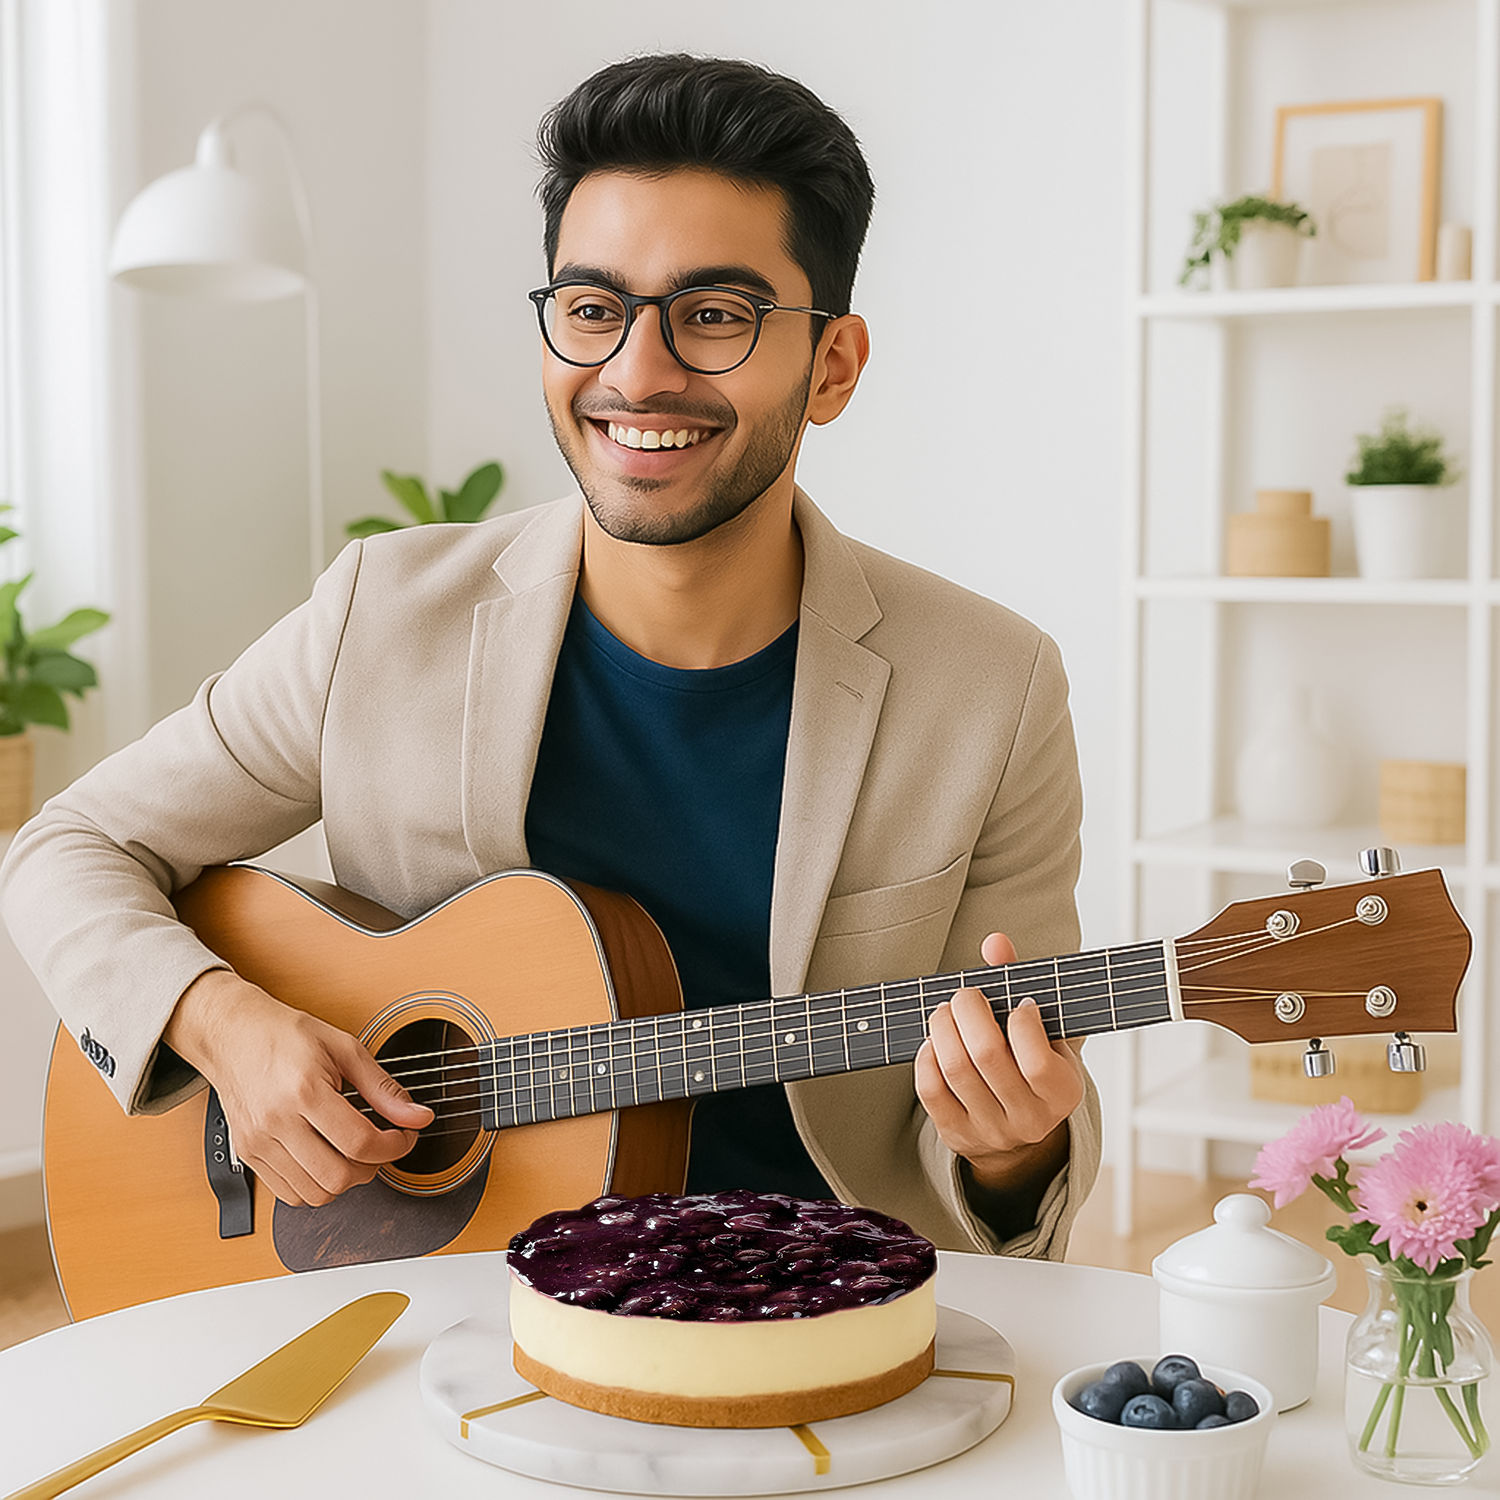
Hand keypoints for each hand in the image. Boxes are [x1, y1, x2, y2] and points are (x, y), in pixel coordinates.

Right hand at [164, 969, 434, 1206]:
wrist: (233, 1034)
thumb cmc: (286, 1036)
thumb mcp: (344, 1048)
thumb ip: (383, 1088)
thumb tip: (418, 1117)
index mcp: (304, 1091)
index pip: (359, 1143)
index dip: (394, 1146)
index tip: (405, 1136)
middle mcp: (276, 1123)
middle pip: (337, 1177)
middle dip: (372, 1168)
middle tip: (381, 1146)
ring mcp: (258, 1143)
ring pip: (314, 1194)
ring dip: (344, 1181)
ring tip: (353, 1153)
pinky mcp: (247, 1155)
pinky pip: (288, 1195)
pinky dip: (315, 1187)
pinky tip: (326, 1160)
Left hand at [914, 931, 1084, 1196]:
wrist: (1022, 1135)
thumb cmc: (1035, 1068)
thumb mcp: (1047, 1032)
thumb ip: (1022, 982)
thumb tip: (994, 942)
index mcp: (1062, 1093)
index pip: (1036, 1059)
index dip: (1021, 1021)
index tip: (1019, 1004)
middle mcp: (1029, 1118)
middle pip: (986, 1056)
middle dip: (969, 1011)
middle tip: (967, 996)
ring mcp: (991, 1130)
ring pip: (955, 1070)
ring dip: (943, 1027)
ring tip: (946, 1012)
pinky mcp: (957, 1134)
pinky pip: (930, 1091)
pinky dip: (926, 1057)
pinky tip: (935, 1041)